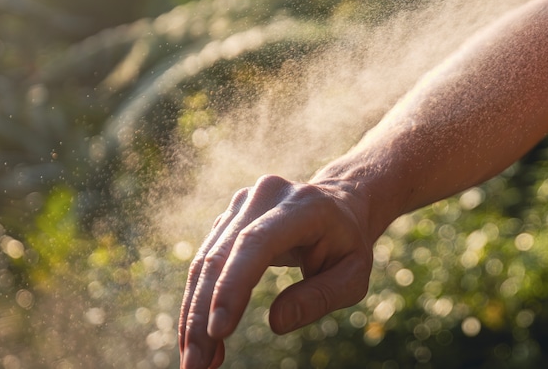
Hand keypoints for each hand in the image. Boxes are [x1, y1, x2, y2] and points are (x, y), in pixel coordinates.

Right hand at [178, 176, 374, 368]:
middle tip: (196, 365)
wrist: (338, 204)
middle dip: (203, 315)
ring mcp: (242, 205)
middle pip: (221, 257)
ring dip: (194, 316)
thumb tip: (277, 323)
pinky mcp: (228, 219)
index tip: (219, 332)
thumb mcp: (353, 274)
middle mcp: (265, 197)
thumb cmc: (347, 244)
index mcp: (303, 206)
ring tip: (196, 363)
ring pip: (204, 262)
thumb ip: (321, 296)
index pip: (256, 242)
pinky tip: (201, 339)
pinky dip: (199, 304)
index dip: (233, 285)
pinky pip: (204, 263)